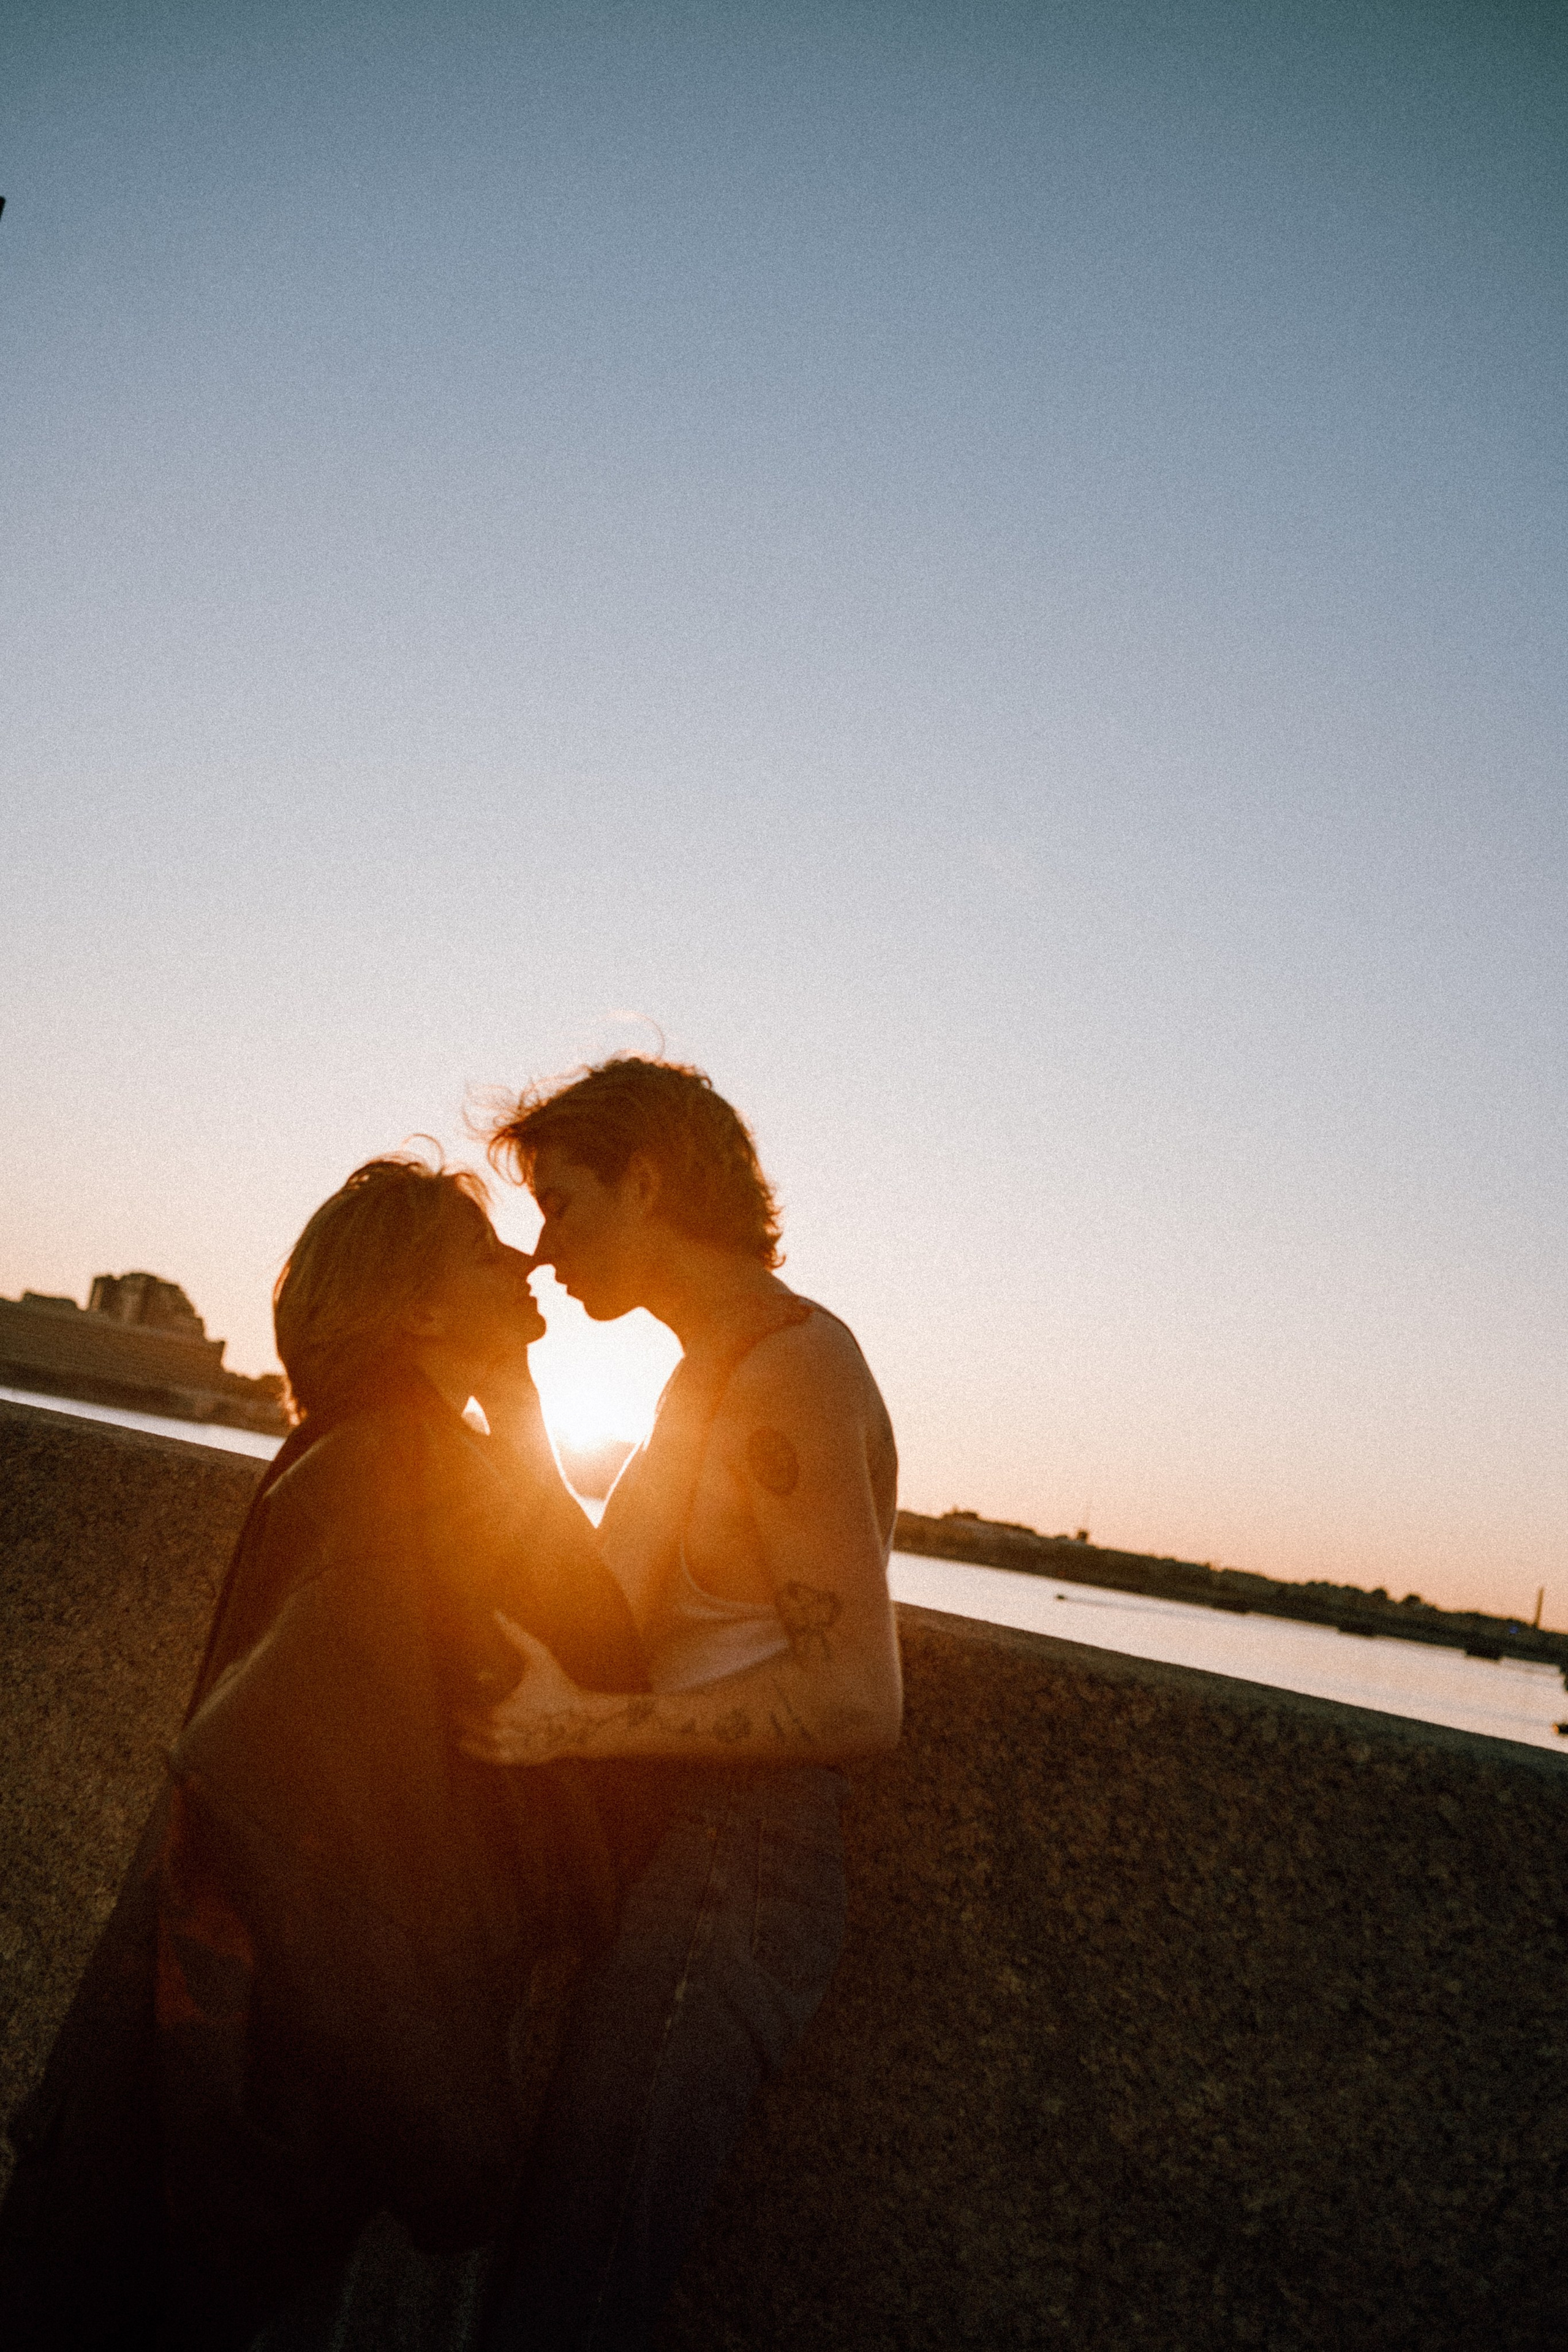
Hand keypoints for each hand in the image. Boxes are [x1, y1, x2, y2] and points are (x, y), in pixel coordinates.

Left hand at [458, 1614, 595, 1765]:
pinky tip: (481, 1751)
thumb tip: (497, 1614)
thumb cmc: (559, 1687)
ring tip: (462, 1742)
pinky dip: (487, 1756)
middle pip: (476, 1733)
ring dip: (472, 1746)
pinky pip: (499, 1759)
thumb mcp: (539, 1658)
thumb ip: (516, 1636)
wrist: (583, 1719)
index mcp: (502, 1713)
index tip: (455, 1708)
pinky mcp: (525, 1760)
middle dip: (466, 1727)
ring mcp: (514, 1750)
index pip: (472, 1715)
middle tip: (458, 1720)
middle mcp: (504, 1735)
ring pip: (484, 1750)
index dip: (462, 1713)